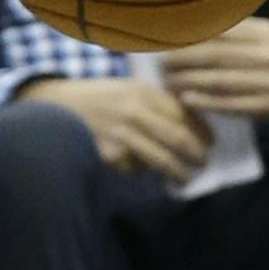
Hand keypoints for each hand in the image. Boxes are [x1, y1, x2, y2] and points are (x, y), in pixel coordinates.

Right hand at [17, 76, 211, 179]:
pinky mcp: (107, 154)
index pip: (185, 114)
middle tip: (204, 164)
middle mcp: (135, 112)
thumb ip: (159, 103)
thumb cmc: (100, 98)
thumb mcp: (130, 90)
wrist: (56, 105)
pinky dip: (142, 172)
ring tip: (186, 179)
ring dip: (178, 172)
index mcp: (145, 92)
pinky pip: (134, 169)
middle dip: (196, 155)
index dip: (203, 132)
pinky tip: (144, 171)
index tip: (212, 143)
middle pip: (178, 138)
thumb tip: (194, 125)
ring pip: (160, 159)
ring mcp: (121, 134)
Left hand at [158, 18, 268, 120]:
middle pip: (217, 56)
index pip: (221, 32)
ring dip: (189, 82)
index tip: (166, 40)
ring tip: (168, 81)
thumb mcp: (265, 37)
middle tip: (160, 63)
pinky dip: (205, 102)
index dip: (191, 36)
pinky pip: (230, 104)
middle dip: (183, 60)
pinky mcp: (268, 106)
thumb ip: (236, 32)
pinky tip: (186, 99)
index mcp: (266, 33)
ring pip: (220, 81)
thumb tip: (189, 25)